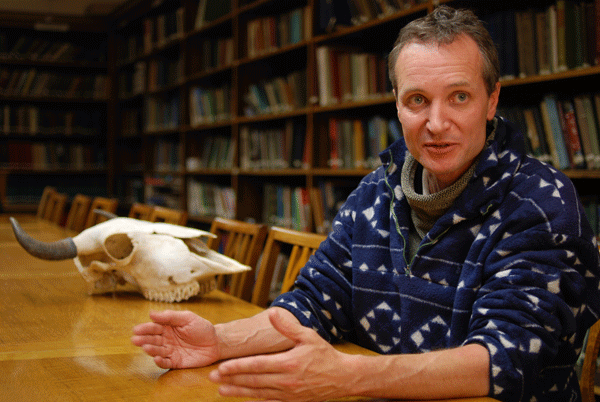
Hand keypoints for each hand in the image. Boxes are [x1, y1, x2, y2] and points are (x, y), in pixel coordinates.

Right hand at [131, 310, 219, 368]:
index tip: (136, 329)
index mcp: (168, 327)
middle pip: (153, 339)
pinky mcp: (176, 362)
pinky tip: (156, 359)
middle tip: (135, 340)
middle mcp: (166, 339)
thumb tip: (151, 313)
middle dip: (143, 339)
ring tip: (145, 348)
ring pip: (157, 351)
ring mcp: (171, 351)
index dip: (145, 328)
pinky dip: (160, 362)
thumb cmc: (202, 328)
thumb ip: (171, 316)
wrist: (216, 343)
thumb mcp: (188, 318)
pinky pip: (166, 363)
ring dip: (150, 350)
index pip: (154, 327)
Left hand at [208, 308, 354, 401]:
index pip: (257, 365)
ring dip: (238, 392)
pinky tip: (243, 399)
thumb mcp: (308, 336)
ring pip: (258, 394)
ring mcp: (288, 394)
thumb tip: (272, 313)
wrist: (343, 378)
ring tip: (222, 390)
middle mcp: (286, 381)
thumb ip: (287, 326)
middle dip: (231, 380)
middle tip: (213, 377)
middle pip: (253, 381)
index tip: (222, 367)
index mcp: (288, 363)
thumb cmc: (324, 355)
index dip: (238, 367)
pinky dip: (255, 401)